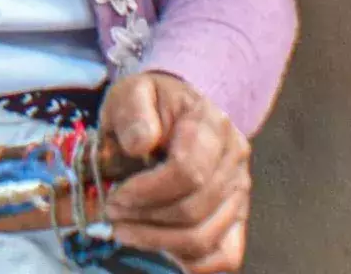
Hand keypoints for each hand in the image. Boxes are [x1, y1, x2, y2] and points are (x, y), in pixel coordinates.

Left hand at [99, 72, 250, 272]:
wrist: (171, 109)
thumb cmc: (148, 104)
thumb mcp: (132, 94)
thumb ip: (133, 113)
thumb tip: (139, 144)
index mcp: (212, 125)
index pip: (187, 171)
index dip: (147, 192)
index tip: (114, 195)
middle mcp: (234, 161)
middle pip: (194, 209)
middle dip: (145, 218)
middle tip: (111, 212)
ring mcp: (239, 192)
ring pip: (205, 237)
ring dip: (157, 241)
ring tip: (123, 230)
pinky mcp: (235, 218)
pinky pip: (224, 256)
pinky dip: (189, 261)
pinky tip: (156, 245)